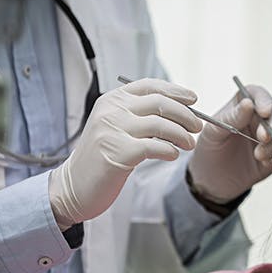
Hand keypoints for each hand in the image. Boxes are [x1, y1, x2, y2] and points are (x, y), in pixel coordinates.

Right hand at [49, 78, 201, 229]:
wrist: (74, 187)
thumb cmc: (102, 158)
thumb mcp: (117, 127)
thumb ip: (140, 116)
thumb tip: (181, 111)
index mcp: (112, 100)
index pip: (150, 86)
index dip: (175, 91)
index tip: (193, 99)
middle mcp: (111, 111)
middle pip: (159, 103)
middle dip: (185, 114)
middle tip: (198, 127)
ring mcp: (112, 130)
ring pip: (159, 125)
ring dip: (181, 134)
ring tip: (189, 143)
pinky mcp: (117, 153)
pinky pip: (153, 147)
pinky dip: (169, 150)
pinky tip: (173, 155)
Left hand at [188, 84, 271, 202]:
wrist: (215, 179)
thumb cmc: (211, 150)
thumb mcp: (214, 133)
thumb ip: (231, 118)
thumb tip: (248, 103)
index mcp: (242, 104)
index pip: (257, 94)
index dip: (264, 100)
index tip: (264, 112)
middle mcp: (260, 115)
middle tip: (262, 139)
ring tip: (258, 156)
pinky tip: (266, 162)